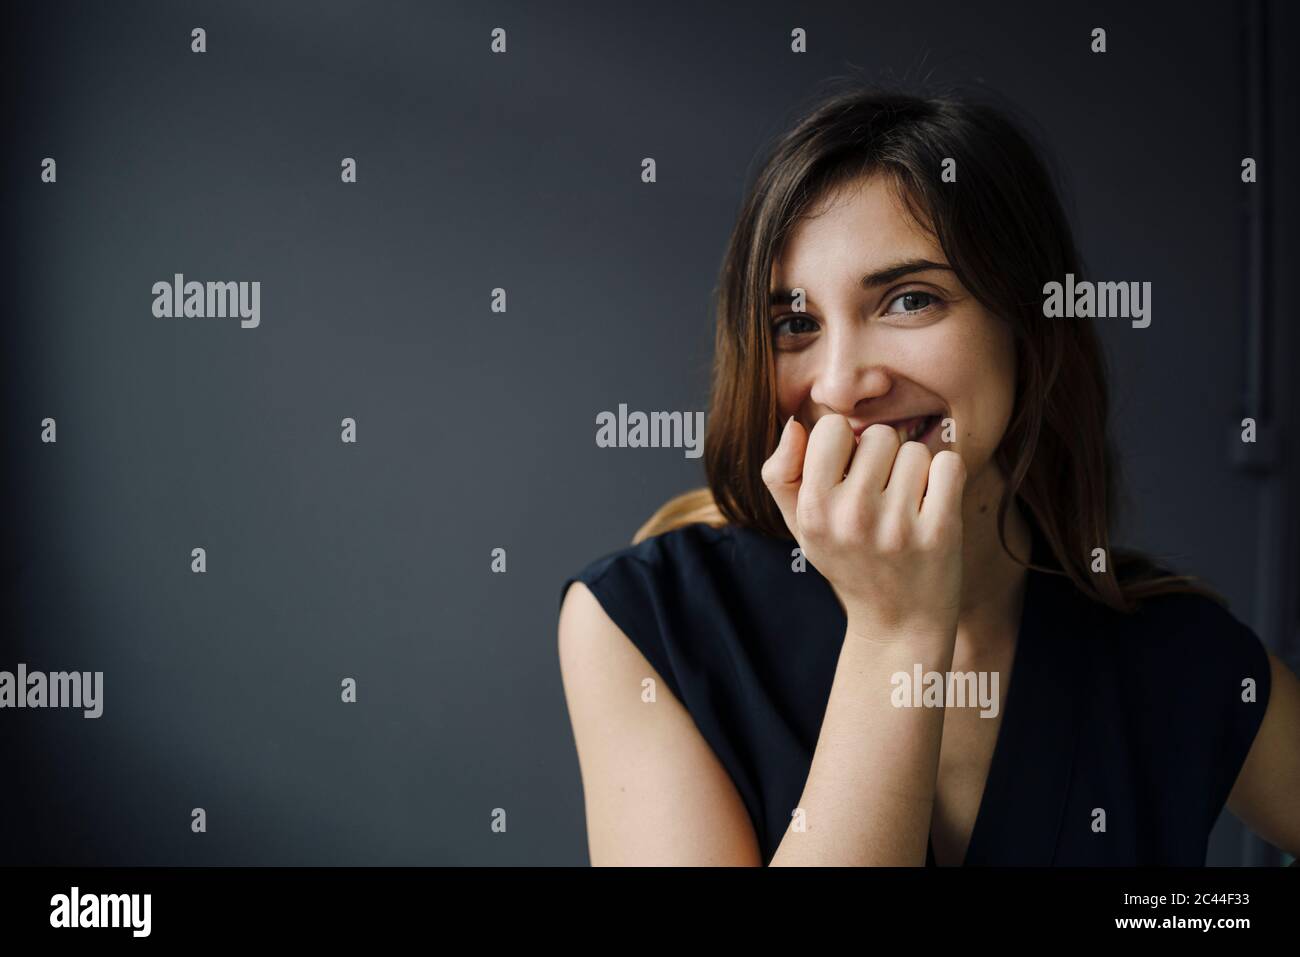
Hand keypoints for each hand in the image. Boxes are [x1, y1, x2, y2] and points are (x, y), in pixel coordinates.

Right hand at [760, 414, 966, 639]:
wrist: (897, 624)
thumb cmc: (848, 562)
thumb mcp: (800, 526)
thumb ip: (782, 474)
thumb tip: (795, 426)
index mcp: (813, 510)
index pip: (831, 428)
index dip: (845, 445)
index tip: (850, 473)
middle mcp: (851, 516)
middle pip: (879, 435)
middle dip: (884, 457)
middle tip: (882, 494)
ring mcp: (897, 525)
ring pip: (915, 450)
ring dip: (916, 471)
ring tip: (906, 506)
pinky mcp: (940, 532)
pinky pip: (949, 465)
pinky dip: (946, 478)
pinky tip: (933, 504)